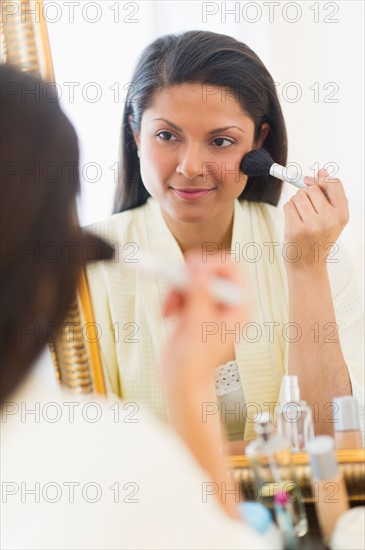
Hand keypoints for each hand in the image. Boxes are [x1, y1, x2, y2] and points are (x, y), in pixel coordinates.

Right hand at [161, 251, 246, 388]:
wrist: (181, 381)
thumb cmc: (196, 363)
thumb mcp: (198, 325)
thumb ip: (200, 295)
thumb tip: (200, 269)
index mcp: (238, 306)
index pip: (232, 268)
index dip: (210, 264)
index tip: (190, 269)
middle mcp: (226, 304)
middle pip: (209, 269)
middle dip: (188, 276)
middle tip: (175, 282)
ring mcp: (209, 306)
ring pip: (192, 277)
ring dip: (176, 288)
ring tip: (169, 308)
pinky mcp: (193, 309)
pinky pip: (181, 289)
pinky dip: (171, 297)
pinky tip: (167, 314)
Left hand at [283, 168, 348, 272]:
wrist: (308, 267)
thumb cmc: (318, 240)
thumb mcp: (330, 219)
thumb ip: (328, 195)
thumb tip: (322, 170)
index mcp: (342, 215)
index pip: (334, 183)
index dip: (320, 178)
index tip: (310, 180)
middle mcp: (329, 219)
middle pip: (311, 188)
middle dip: (305, 195)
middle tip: (307, 212)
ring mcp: (312, 225)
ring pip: (298, 196)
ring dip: (296, 203)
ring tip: (301, 219)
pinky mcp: (296, 229)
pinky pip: (288, 205)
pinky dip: (288, 211)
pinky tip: (293, 223)